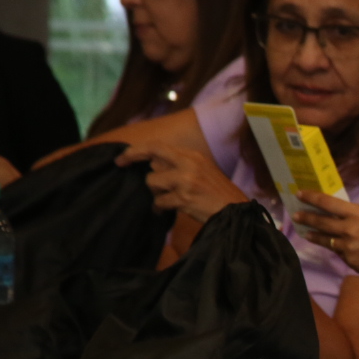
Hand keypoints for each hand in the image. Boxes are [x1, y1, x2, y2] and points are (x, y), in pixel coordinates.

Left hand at [116, 142, 248, 224]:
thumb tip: (153, 164)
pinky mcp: (184, 198)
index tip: (122, 156)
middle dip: (132, 157)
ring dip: (155, 192)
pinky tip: (166, 210)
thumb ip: (180, 164)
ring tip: (165, 198)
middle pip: (152, 155)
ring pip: (152, 181)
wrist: (237, 212)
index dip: (137, 149)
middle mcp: (189, 164)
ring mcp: (186, 180)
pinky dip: (160, 207)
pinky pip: (160, 201)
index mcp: (193, 156)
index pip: (159, 146)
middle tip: (121, 165)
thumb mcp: (203, 171)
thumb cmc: (219, 194)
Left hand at [295, 189, 358, 301]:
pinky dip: (340, 250)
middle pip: (320, 221)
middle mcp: (349, 229)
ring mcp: (347, 247)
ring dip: (314, 235)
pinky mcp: (349, 261)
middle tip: (296, 214)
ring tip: (308, 233)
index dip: (311, 197)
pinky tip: (345, 250)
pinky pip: (340, 253)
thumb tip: (346, 220)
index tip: (300, 194)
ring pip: (324, 239)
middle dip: (306, 217)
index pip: (328, 202)